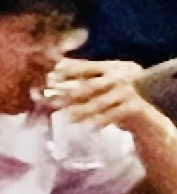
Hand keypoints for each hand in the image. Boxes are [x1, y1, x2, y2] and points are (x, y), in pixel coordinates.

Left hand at [48, 59, 163, 138]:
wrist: (145, 115)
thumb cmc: (116, 98)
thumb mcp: (102, 85)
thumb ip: (82, 80)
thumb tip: (51, 77)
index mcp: (111, 66)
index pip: (85, 66)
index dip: (66, 72)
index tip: (49, 79)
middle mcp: (121, 75)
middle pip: (91, 85)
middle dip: (70, 94)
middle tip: (53, 102)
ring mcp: (129, 91)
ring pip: (99, 102)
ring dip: (81, 111)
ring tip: (66, 118)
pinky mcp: (135, 106)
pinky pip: (112, 115)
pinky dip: (98, 122)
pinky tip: (87, 127)